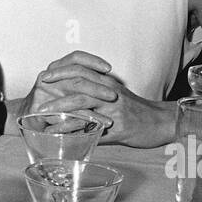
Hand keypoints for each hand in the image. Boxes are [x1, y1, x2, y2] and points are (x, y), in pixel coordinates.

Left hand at [27, 51, 176, 147]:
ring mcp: (114, 107)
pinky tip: (60, 133)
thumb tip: (77, 111)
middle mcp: (110, 91)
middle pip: (78, 80)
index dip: (62, 69)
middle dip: (56, 82)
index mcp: (109, 83)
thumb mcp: (118, 101)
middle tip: (37, 87)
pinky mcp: (118, 125)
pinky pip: (91, 125)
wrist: (163, 124)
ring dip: (59, 105)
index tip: (45, 74)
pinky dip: (73, 128)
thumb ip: (98, 102)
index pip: (82, 68)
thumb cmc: (139, 113)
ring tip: (42, 111)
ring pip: (82, 101)